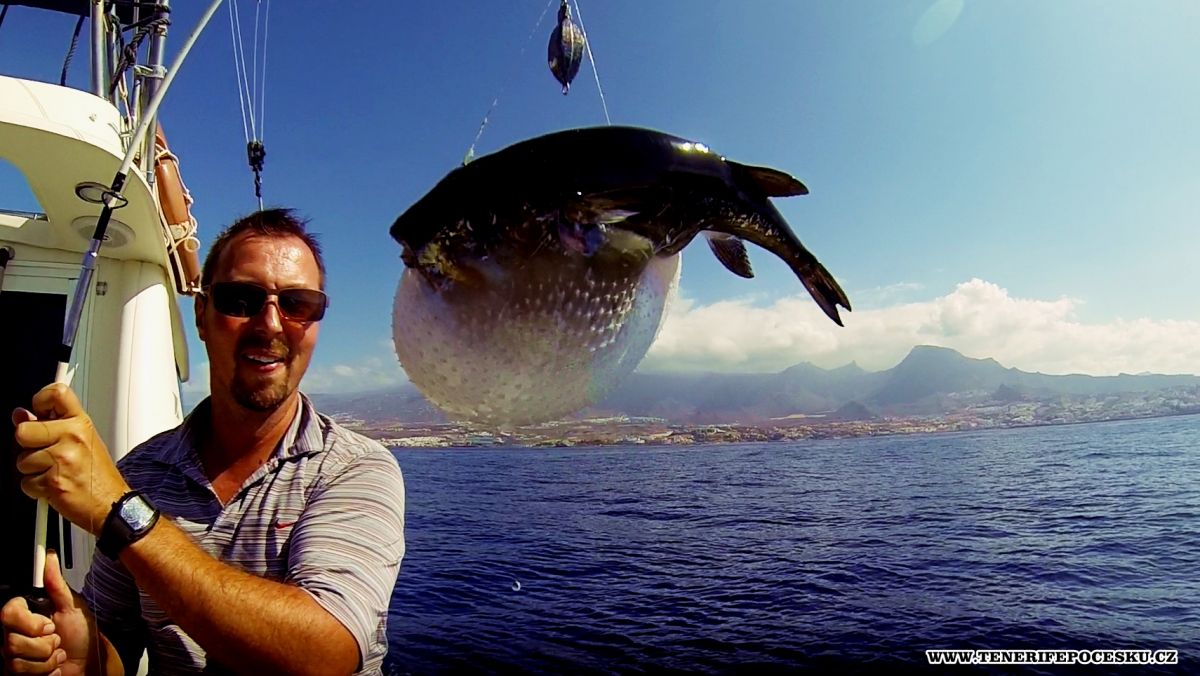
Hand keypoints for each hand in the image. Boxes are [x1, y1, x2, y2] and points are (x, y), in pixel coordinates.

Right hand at [1, 552, 90, 675]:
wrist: (87, 663)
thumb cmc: (81, 634)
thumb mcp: (72, 606)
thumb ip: (57, 584)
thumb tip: (49, 556)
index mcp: (27, 614)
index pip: (8, 613)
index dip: (29, 622)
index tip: (48, 625)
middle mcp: (16, 633)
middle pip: (10, 641)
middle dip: (43, 644)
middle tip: (57, 640)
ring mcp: (15, 655)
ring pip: (15, 660)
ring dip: (46, 660)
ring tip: (58, 653)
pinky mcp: (17, 672)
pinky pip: (20, 674)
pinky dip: (44, 671)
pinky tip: (53, 667)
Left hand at [12, 384, 129, 533]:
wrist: (111, 504)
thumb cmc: (97, 474)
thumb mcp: (81, 441)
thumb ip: (48, 426)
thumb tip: (20, 415)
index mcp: (81, 423)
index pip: (56, 393)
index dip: (40, 400)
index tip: (39, 412)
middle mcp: (73, 436)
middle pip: (23, 431)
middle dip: (27, 446)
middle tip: (47, 454)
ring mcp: (63, 458)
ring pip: (21, 460)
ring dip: (32, 470)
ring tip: (55, 472)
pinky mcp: (53, 482)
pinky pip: (25, 482)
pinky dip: (35, 488)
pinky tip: (54, 486)